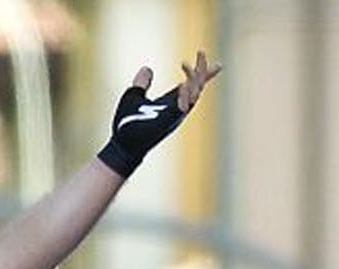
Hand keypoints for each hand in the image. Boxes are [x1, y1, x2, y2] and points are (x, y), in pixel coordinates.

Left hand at [97, 50, 219, 175]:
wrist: (121, 145)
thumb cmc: (126, 126)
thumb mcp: (133, 96)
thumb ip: (142, 83)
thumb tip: (147, 69)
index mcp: (170, 102)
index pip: (192, 85)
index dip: (203, 74)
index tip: (217, 63)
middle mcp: (176, 108)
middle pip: (198, 87)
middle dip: (202, 71)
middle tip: (201, 52)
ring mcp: (174, 115)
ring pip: (194, 94)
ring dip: (195, 78)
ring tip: (189, 64)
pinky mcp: (169, 121)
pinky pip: (184, 106)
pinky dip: (186, 95)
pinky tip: (184, 84)